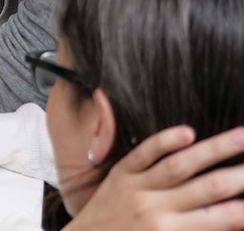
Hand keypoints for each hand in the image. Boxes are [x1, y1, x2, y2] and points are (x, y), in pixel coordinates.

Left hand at [67, 126, 243, 230]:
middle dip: (240, 175)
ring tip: (243, 136)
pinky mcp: (121, 172)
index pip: (221, 219)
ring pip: (181, 164)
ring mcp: (139, 188)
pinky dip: (165, 141)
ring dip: (216, 149)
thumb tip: (230, 215)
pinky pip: (144, 153)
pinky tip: (188, 131)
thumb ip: (196, 228)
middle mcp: (158, 210)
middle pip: (209, 188)